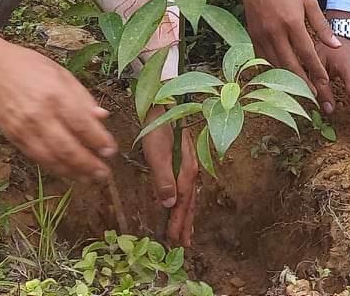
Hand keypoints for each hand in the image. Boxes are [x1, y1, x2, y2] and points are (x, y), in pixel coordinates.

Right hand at [0, 35, 115, 182]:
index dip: (99, 141)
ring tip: (89, 179)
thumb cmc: (30, 68)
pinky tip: (68, 172)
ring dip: (73, 172)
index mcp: (56, 95)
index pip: (82, 124)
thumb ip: (82, 97)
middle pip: (68, 148)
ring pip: (52, 159)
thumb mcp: (62, 74)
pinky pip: (38, 158)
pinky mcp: (15, 139)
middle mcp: (40, 115)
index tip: (111, 151)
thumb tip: (103, 117)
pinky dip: (55, 168)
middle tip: (104, 174)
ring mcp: (25, 129)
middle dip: (88, 165)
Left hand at [139, 111, 197, 247]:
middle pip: (189, 203)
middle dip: (186, 224)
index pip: (183, 203)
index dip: (179, 222)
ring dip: (187, 216)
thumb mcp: (157, 154)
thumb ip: (163, 179)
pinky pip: (187, 188)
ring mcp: (190, 165)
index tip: (175, 240)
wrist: (163, 104)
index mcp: (187, 170)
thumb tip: (169, 204)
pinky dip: (185, 202)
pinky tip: (183, 206)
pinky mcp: (184, 161)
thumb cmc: (159, 128)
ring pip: (189, 196)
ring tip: (186, 233)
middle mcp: (192, 169)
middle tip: (183, 245)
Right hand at [235, 0, 341, 114]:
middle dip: (303, 82)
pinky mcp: (253, 37)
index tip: (325, 83)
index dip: (317, 70)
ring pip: (276, 65)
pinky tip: (282, 78)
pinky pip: (264, 60)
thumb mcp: (308, 1)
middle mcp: (275, 32)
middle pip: (291, 65)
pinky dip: (273, 71)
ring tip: (301, 91)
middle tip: (315, 96)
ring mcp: (262, 36)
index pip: (307, 53)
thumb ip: (322, 25)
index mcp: (291, 22)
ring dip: (289, 80)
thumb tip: (336, 45)